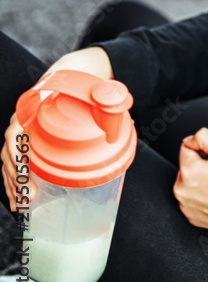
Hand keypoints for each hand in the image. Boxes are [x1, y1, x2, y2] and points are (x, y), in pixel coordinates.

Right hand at [2, 47, 113, 210]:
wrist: (70, 77)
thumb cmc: (79, 87)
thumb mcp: (93, 89)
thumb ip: (105, 99)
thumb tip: (123, 112)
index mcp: (32, 107)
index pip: (17, 129)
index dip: (16, 148)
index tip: (23, 165)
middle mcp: (22, 121)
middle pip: (10, 150)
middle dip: (17, 175)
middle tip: (29, 194)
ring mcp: (21, 134)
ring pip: (9, 162)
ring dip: (14, 185)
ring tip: (22, 204)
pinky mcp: (26, 145)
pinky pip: (15, 166)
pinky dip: (15, 185)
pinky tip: (19, 202)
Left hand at [173, 127, 207, 238]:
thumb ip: (204, 137)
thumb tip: (191, 139)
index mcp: (188, 172)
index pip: (186, 147)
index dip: (203, 150)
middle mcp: (182, 191)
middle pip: (187, 165)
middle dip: (201, 165)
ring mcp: (185, 205)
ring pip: (189, 181)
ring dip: (200, 180)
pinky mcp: (191, 216)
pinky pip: (192, 197)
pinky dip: (201, 195)